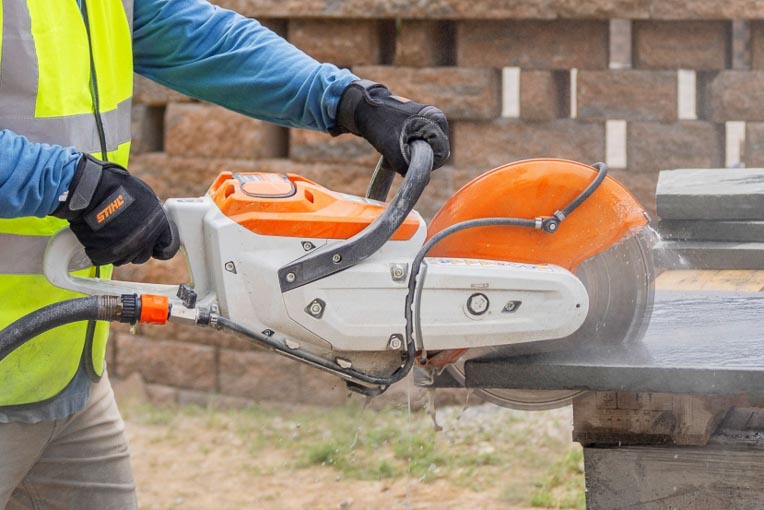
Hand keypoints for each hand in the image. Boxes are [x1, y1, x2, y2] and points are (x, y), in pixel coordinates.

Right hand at [53, 154, 178, 265]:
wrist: (91, 190)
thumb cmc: (118, 188)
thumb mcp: (147, 197)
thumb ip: (154, 216)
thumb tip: (156, 223)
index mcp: (159, 227)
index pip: (168, 248)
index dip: (160, 247)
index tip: (156, 246)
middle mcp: (144, 241)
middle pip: (144, 255)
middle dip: (137, 248)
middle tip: (126, 234)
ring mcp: (125, 249)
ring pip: (125, 259)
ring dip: (120, 250)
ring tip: (111, 233)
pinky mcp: (105, 254)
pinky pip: (106, 259)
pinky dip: (102, 251)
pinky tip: (100, 237)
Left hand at [330, 80, 449, 175]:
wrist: (363, 107)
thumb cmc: (378, 123)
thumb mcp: (391, 148)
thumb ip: (406, 166)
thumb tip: (425, 181)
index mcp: (436, 121)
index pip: (440, 155)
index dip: (424, 164)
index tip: (404, 161)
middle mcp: (437, 121)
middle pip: (435, 154)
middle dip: (415, 160)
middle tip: (395, 156)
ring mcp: (429, 123)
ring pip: (426, 153)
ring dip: (408, 157)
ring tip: (391, 150)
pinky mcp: (421, 127)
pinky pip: (419, 148)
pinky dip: (405, 152)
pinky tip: (392, 148)